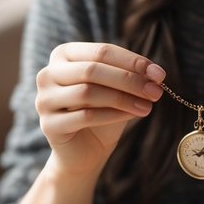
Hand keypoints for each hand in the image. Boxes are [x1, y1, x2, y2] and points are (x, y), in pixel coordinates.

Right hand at [35, 42, 163, 176]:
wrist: (84, 152)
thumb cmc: (102, 112)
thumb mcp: (116, 88)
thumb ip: (130, 75)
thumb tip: (155, 73)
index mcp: (63, 55)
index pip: (102, 51)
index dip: (132, 61)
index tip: (159, 74)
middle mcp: (48, 73)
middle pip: (93, 70)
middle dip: (129, 80)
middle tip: (156, 91)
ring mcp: (44, 99)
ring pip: (88, 92)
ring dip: (124, 98)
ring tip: (148, 105)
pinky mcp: (49, 124)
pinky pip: (85, 116)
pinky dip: (114, 114)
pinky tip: (133, 115)